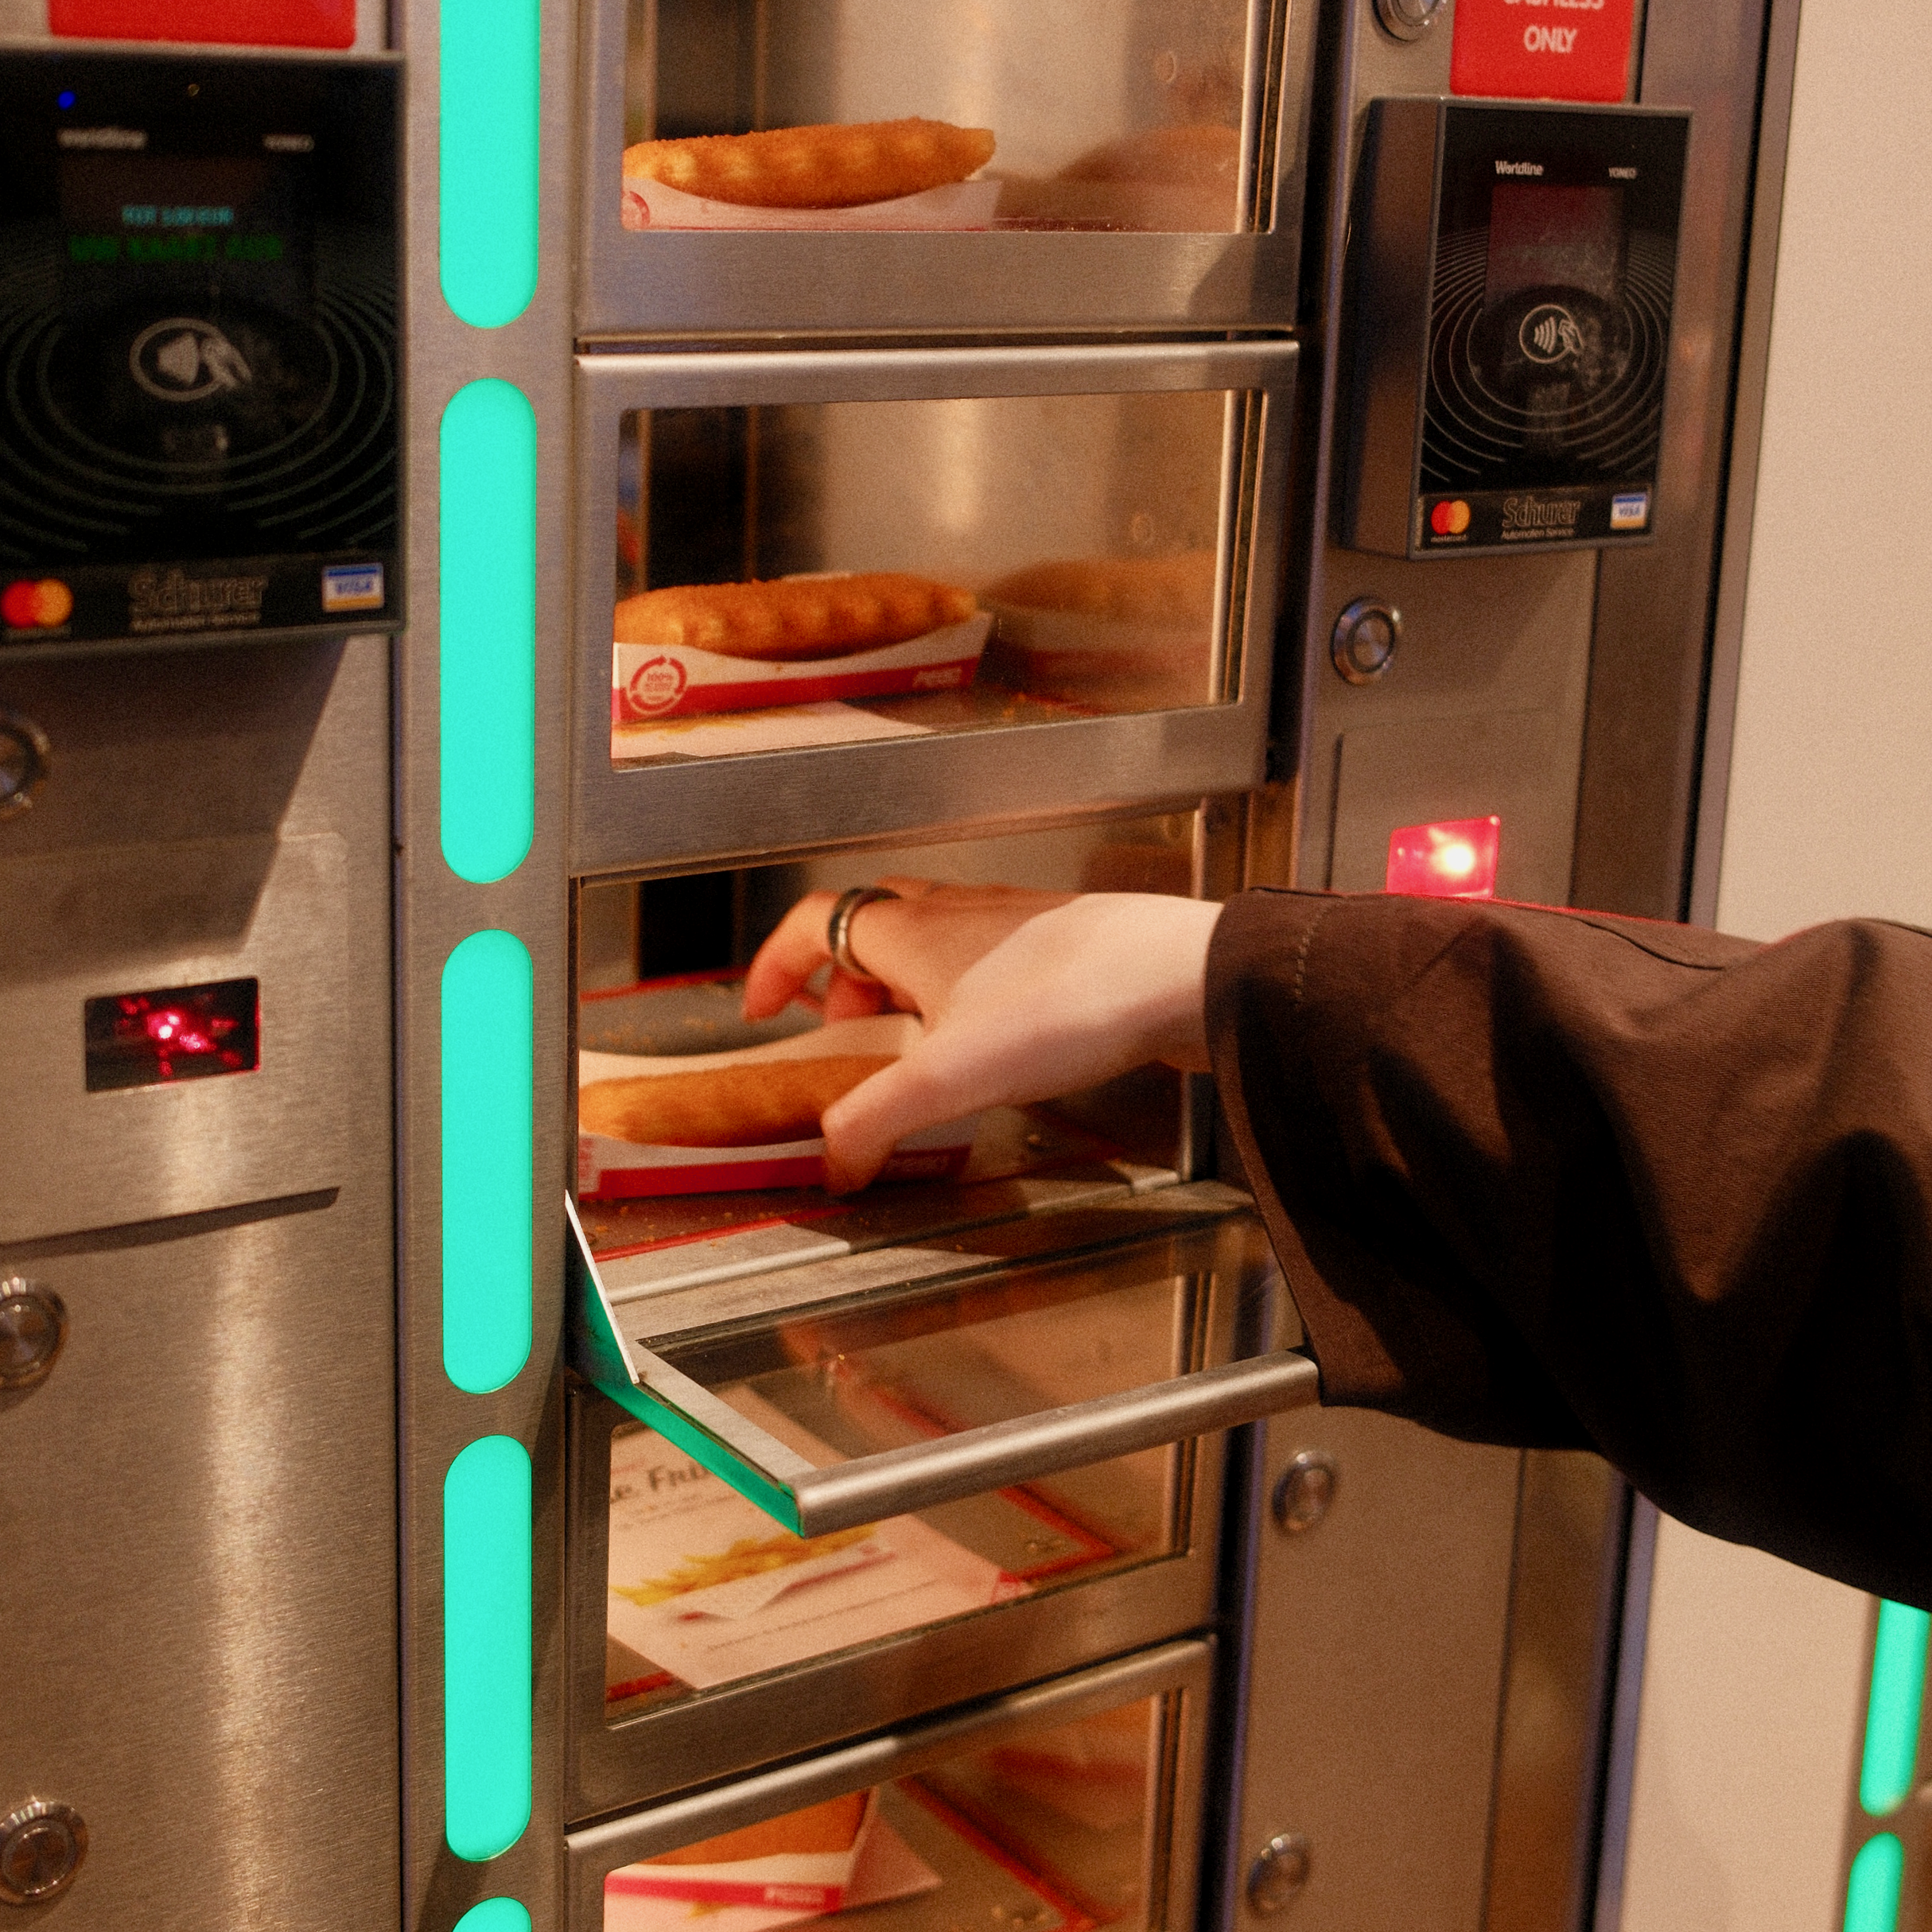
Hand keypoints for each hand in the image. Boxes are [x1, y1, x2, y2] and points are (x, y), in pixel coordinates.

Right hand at [743, 881, 1223, 1191]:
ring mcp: (1016, 925)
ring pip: (933, 940)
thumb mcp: (947, 1078)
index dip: (776, 963)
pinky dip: (962, 997)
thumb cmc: (1072, 1001)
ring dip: (904, 988)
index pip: (816, 922)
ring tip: (910, 1046)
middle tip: (838, 1032)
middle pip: (872, 926)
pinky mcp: (1065, 949)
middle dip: (841, 980)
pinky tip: (989, 1045)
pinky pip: (987, 963)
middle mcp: (961, 913)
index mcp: (914, 929)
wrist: (1180, 977)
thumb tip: (834, 1162)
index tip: (761, 1006)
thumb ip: (873, 1121)